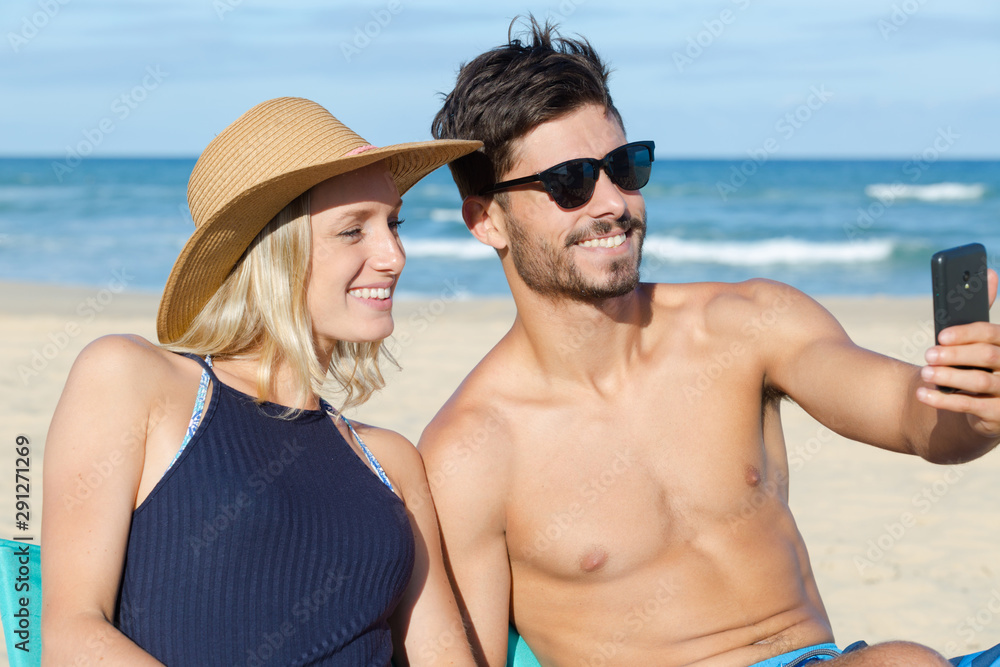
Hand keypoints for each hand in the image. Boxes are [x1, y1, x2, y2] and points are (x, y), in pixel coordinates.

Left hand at [917, 268, 999, 437]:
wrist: (982, 407)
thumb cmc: (978, 364)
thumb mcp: (978, 340)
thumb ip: (980, 311)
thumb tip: (988, 271)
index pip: (993, 334)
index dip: (966, 334)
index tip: (940, 336)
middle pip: (986, 356)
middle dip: (954, 354)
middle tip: (928, 354)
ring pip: (978, 380)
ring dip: (947, 376)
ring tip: (925, 373)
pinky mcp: (999, 416)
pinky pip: (970, 406)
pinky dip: (942, 399)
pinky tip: (922, 393)